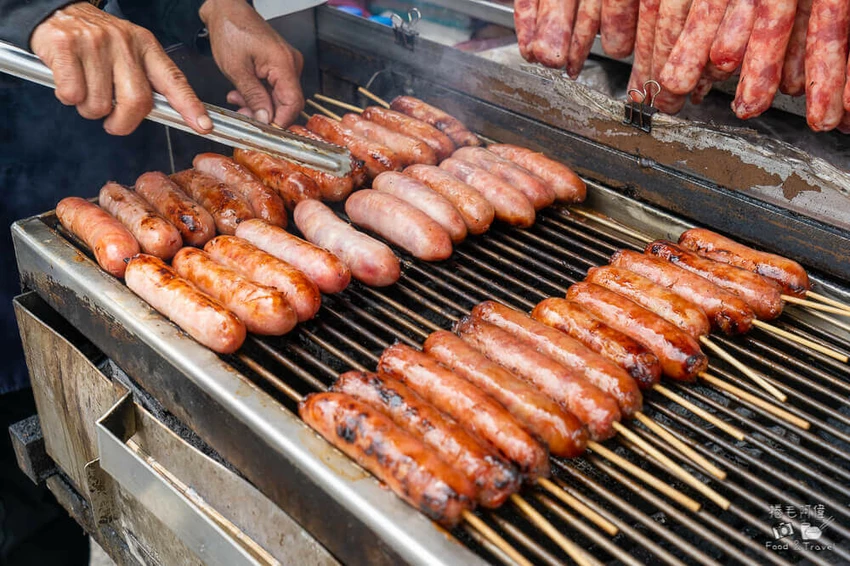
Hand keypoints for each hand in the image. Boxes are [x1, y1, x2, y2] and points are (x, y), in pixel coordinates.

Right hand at [30, 2, 211, 134]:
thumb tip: (163, 114)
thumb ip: (146, 80)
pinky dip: (69, 98)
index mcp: (146, 46)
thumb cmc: (97, 42)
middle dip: (123, 123)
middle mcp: (124, 43)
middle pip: (137, 102)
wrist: (58, 11)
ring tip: (86, 90)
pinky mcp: (66, 46)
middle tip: (113, 122)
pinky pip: (73, 94)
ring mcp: (95, 43)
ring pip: (100, 105)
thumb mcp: (130, 52)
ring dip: (90, 109)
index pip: (174, 80)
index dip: (190, 106)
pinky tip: (69, 81)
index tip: (204, 126)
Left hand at [201, 0, 303, 126]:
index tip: (264, 130)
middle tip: (243, 115)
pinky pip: (274, 87)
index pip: (293, 104)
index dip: (280, 121)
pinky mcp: (280, 64)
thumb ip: (253, 97)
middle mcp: (291, 64)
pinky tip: (242, 92)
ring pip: (279, 96)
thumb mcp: (236, 69)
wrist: (226, 9)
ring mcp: (287, 64)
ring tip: (237, 100)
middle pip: (287, 102)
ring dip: (259, 104)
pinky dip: (259, 93)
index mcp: (284, 64)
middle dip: (265, 113)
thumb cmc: (230, 30)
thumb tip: (265, 120)